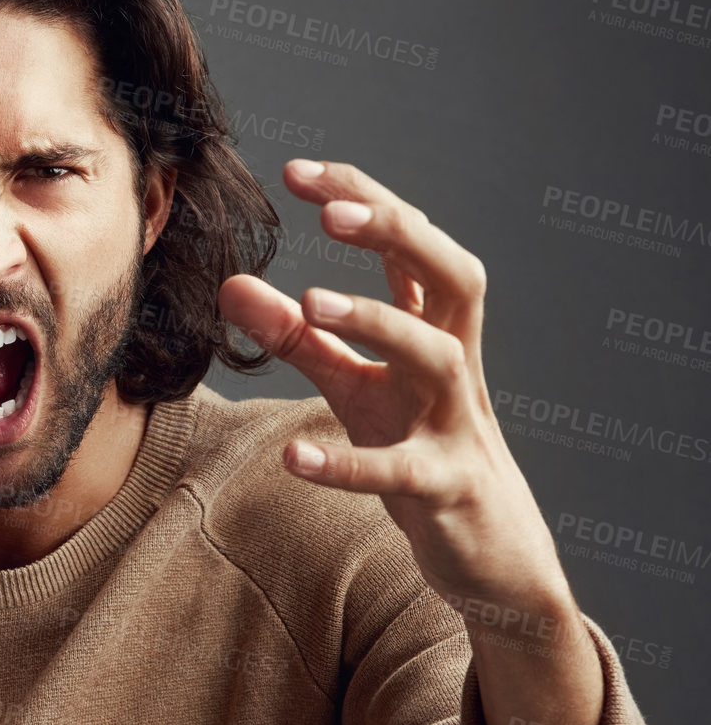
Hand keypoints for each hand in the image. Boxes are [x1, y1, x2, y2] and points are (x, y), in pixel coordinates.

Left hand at [216, 159, 565, 608]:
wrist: (492, 553)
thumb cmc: (422, 452)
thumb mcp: (355, 389)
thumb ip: (299, 339)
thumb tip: (231, 284)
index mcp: (438, 333)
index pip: (410, 248)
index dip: (364, 203)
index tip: (298, 171)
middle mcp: (457, 367)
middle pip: (454, 275)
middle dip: (400, 233)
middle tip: (331, 212)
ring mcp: (458, 427)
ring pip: (439, 359)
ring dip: (380, 324)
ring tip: (312, 302)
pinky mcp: (447, 489)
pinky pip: (401, 472)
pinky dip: (347, 465)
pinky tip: (292, 458)